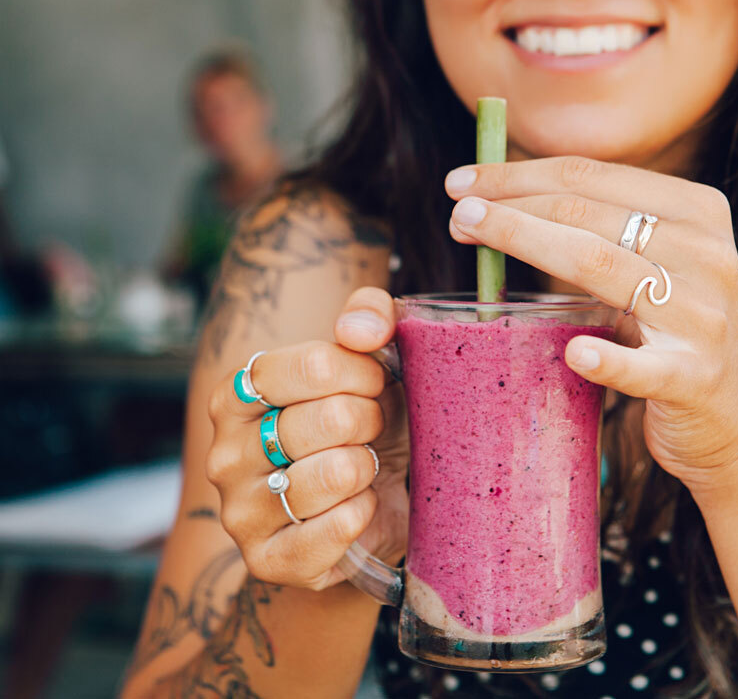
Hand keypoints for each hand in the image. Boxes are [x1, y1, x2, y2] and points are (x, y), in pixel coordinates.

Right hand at [206, 287, 408, 590]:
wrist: (367, 505)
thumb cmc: (363, 424)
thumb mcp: (370, 360)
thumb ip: (368, 316)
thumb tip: (360, 328)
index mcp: (236, 394)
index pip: (316, 364)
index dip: (363, 372)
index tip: (373, 384)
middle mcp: (225, 452)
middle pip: (333, 417)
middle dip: (372, 420)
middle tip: (367, 432)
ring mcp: (240, 511)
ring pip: (338, 473)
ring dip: (368, 468)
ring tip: (360, 469)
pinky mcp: (269, 560)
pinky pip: (339, 528)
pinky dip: (365, 513)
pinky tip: (359, 507)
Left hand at [445, 157, 737, 490]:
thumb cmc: (678, 338)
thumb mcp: (659, 271)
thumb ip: (607, 235)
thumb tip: (506, 200)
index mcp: (699, 213)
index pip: (594, 176)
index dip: (521, 173)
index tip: (464, 182)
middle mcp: (708, 254)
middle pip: (589, 212)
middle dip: (512, 204)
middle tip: (456, 212)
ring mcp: (704, 317)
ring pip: (603, 266)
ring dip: (527, 242)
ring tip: (470, 233)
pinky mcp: (696, 379)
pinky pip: (644, 367)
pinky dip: (608, 359)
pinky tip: (573, 353)